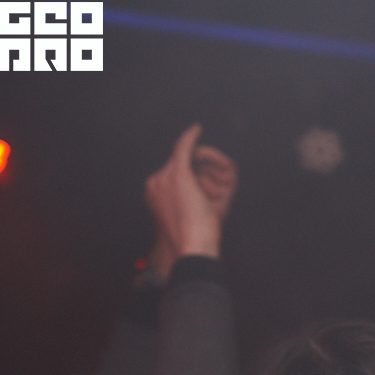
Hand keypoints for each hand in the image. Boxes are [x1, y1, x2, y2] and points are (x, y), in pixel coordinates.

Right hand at [144, 124, 230, 267]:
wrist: (193, 246)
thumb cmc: (198, 237)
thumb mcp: (197, 214)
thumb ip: (201, 195)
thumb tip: (217, 182)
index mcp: (155, 194)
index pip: (175, 175)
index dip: (195, 180)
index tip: (207, 188)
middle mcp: (155, 183)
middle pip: (182, 166)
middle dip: (204, 177)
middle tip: (219, 193)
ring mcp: (165, 177)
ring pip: (189, 161)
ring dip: (209, 173)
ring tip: (219, 193)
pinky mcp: (179, 174)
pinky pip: (184, 148)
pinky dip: (191, 138)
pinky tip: (197, 129)